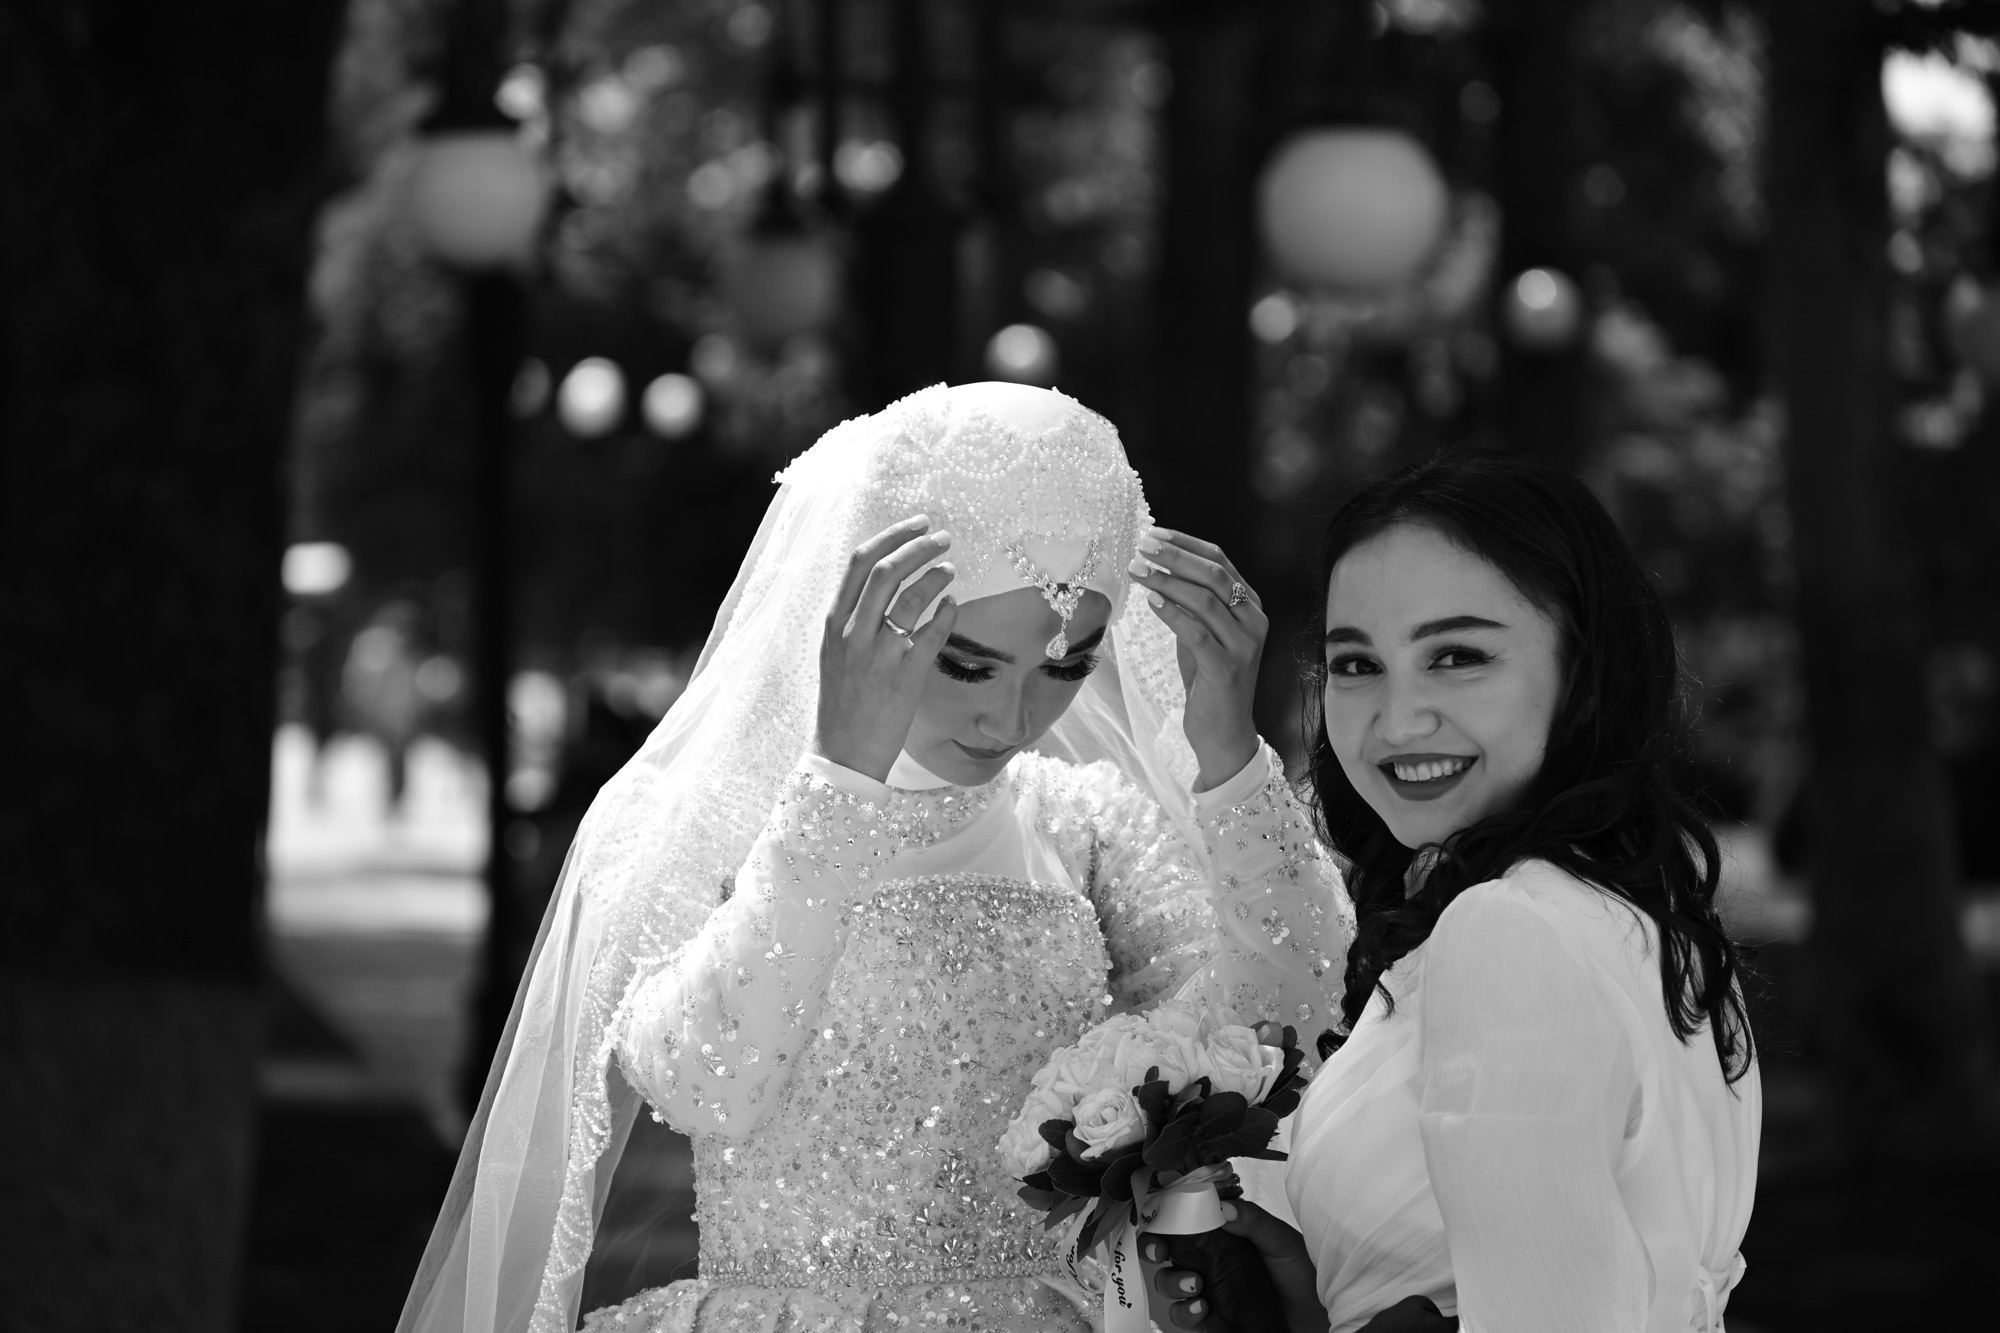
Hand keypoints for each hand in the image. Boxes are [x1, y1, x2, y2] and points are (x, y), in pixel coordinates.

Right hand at [811, 515, 957, 781]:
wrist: (844, 751)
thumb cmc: (844, 701)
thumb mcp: (837, 652)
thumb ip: (854, 617)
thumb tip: (885, 580)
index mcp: (834, 622)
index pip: (860, 562)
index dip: (892, 536)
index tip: (917, 524)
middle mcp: (854, 633)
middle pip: (886, 569)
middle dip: (918, 546)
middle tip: (943, 538)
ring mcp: (879, 654)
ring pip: (910, 596)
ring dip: (935, 576)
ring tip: (951, 569)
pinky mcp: (904, 676)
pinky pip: (931, 633)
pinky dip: (945, 613)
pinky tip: (952, 606)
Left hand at [1127, 527, 1263, 790]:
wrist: (1225, 733)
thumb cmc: (1209, 681)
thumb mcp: (1203, 634)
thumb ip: (1191, 604)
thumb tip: (1157, 568)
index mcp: (1251, 607)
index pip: (1221, 561)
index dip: (1186, 544)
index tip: (1153, 533)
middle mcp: (1254, 621)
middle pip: (1214, 574)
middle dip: (1174, 555)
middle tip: (1141, 545)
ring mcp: (1244, 645)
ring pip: (1204, 600)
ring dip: (1166, 581)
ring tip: (1137, 570)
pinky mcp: (1227, 668)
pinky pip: (1197, 632)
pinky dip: (1172, 614)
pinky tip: (1151, 602)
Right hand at [1137, 1201, 1327, 1332]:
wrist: (1319, 1316)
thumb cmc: (1304, 1274)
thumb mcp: (1282, 1241)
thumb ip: (1252, 1221)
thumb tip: (1221, 1206)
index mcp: (1222, 1236)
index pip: (1184, 1220)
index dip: (1163, 1215)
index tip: (1157, 1215)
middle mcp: (1210, 1262)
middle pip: (1166, 1251)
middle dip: (1152, 1248)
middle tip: (1160, 1253)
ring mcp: (1209, 1292)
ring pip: (1169, 1284)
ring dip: (1171, 1282)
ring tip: (1194, 1286)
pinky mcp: (1213, 1321)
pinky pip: (1185, 1317)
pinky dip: (1185, 1313)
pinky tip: (1202, 1309)